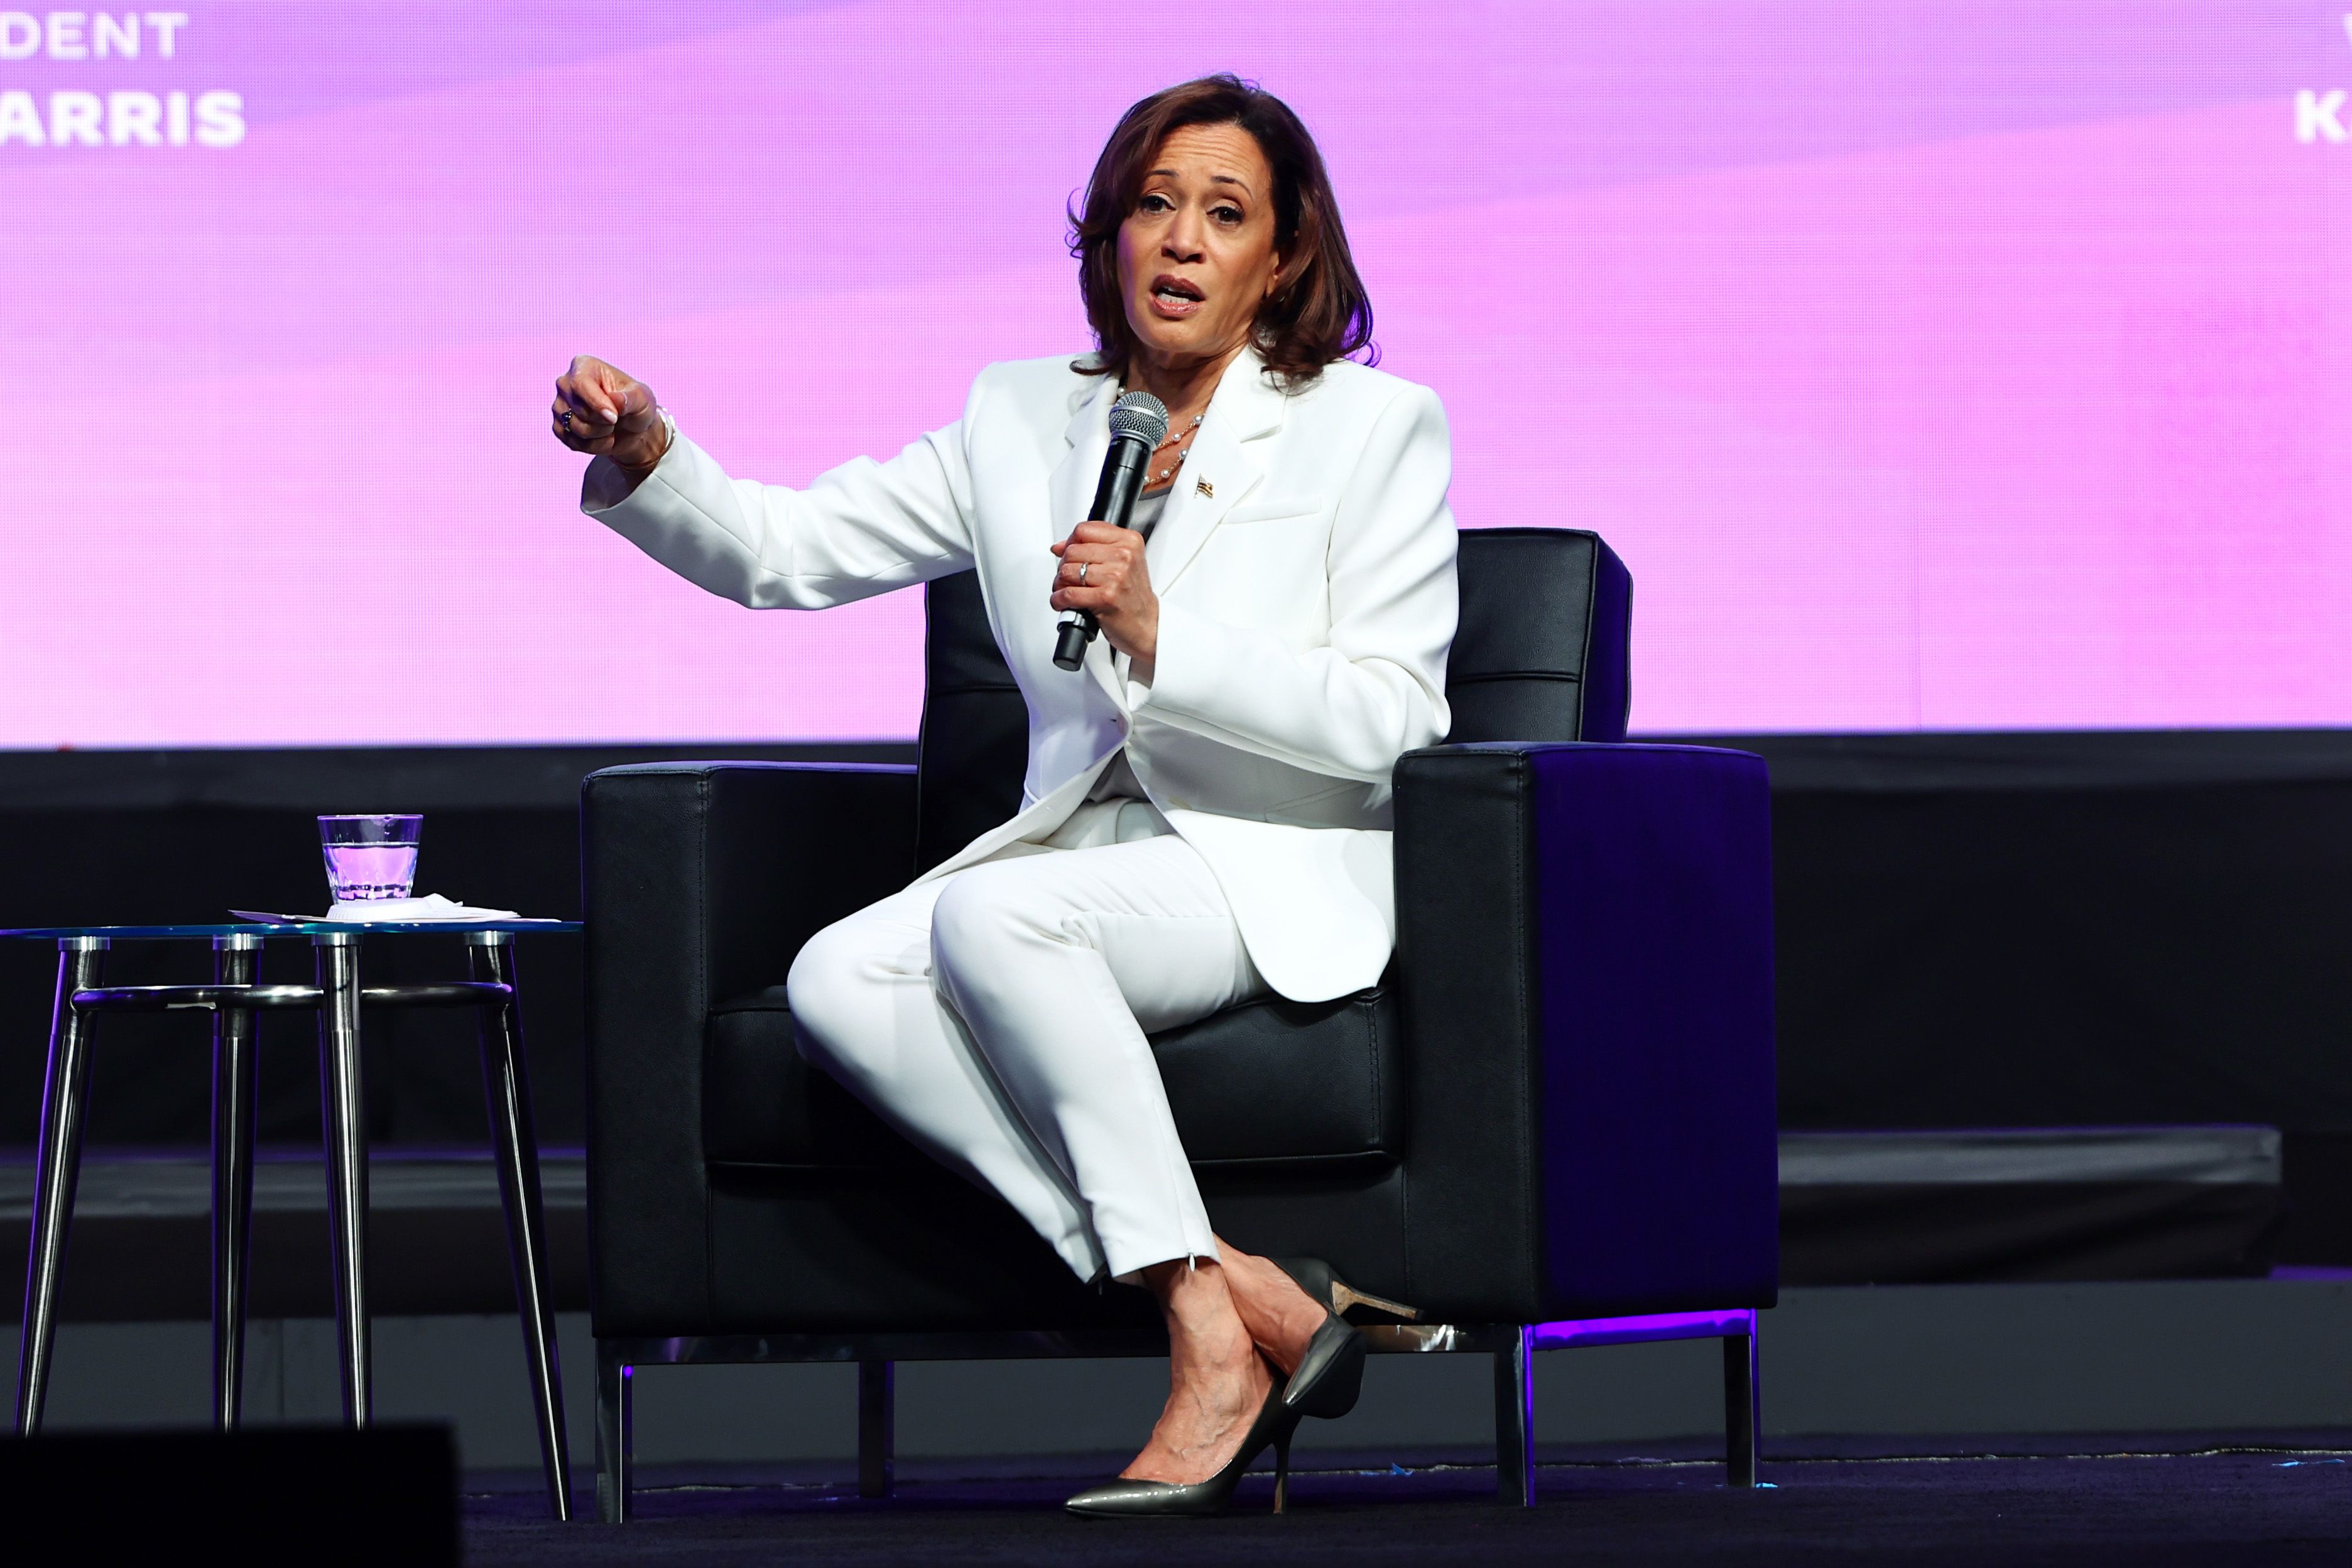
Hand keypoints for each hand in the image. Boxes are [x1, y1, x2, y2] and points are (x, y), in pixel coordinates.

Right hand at [551, 354, 665, 470]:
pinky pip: (572, 442)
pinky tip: (602, 436)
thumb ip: (631, 398)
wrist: (632, 428)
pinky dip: (593, 445)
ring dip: (601, 434)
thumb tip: (616, 400)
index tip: (615, 417)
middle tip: (616, 417)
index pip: (580, 384)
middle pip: (580, 410)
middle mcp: (565, 383)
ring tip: (610, 426)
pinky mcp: (558, 427)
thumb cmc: (635, 406)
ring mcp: (559, 405)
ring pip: (575, 428)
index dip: (597, 404)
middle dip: (604, 421)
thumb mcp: (642, 398)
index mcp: (584, 366)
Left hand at [1051, 521, 1158, 671]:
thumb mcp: (1121, 563)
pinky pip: (1068, 593)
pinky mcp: (1106, 597)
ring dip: (1060, 585)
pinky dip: (1059, 600)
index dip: (1070, 543)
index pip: (1084, 530)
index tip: (1070, 555)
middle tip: (1070, 579)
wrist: (1147, 624)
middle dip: (1063, 567)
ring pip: (1066, 571)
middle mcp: (1124, 556)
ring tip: (1068, 591)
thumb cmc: (1132, 596)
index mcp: (1128, 541)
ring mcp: (1116, 576)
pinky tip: (1064, 603)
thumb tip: (1059, 546)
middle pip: (1072, 551)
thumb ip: (1092, 548)